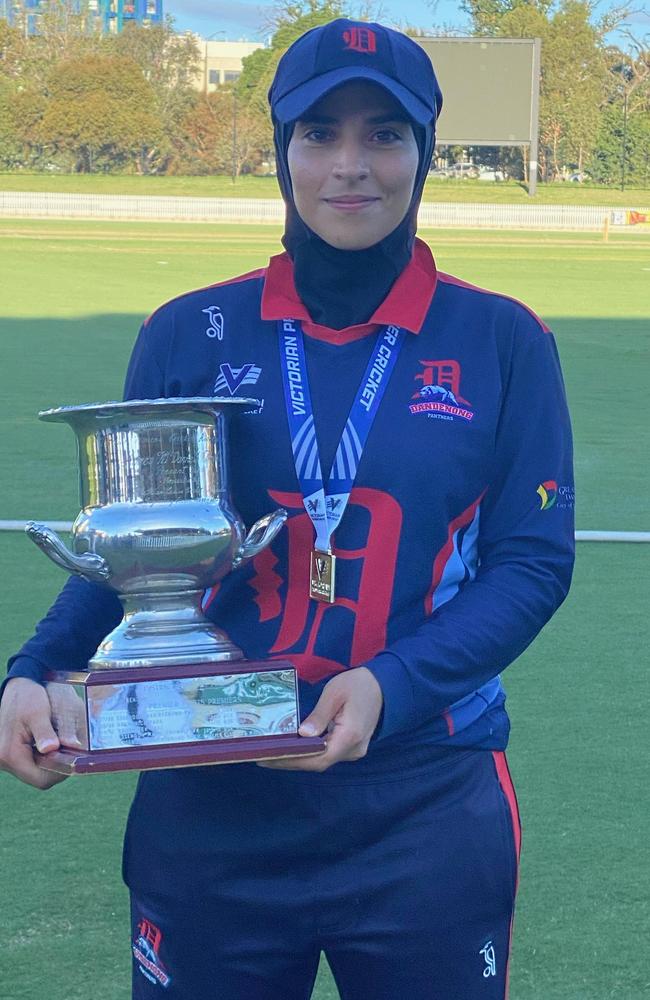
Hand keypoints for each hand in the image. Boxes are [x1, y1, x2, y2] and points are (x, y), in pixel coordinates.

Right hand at [0, 678, 67, 788]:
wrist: (16, 687)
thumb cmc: (26, 697)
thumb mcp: (38, 712)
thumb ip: (45, 732)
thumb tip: (53, 749)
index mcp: (9, 754)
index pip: (41, 779)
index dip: (60, 772)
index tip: (73, 757)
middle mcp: (5, 761)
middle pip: (39, 777)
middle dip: (57, 765)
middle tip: (70, 749)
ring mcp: (7, 759)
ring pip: (37, 771)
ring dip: (52, 760)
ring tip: (61, 742)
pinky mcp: (12, 755)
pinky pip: (33, 762)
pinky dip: (46, 755)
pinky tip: (53, 741)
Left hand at [258, 667, 382, 771]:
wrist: (384, 685)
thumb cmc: (358, 684)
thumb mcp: (335, 693)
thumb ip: (319, 715)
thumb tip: (302, 735)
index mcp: (350, 736)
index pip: (318, 758)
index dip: (292, 761)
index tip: (269, 758)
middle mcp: (353, 749)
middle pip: (318, 763)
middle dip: (290, 761)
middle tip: (264, 757)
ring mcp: (354, 750)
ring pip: (323, 760)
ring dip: (299, 759)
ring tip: (273, 753)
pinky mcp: (352, 747)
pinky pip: (328, 754)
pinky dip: (310, 754)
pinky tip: (294, 748)